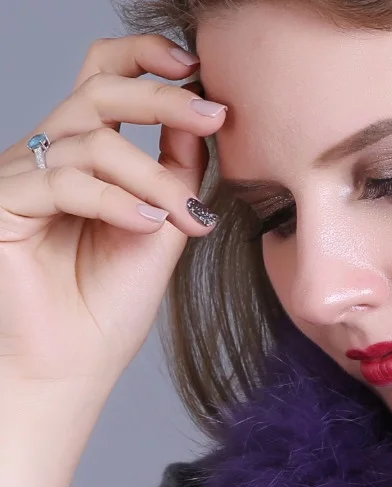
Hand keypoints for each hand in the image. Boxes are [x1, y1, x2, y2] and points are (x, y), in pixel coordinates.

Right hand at [0, 33, 224, 391]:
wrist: (73, 365)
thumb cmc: (111, 303)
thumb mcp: (163, 228)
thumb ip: (176, 173)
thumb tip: (198, 117)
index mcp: (84, 156)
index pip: (103, 80)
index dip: (143, 59)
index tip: (195, 67)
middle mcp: (48, 157)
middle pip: (99, 93)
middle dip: (163, 99)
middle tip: (214, 116)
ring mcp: (22, 177)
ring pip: (92, 142)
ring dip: (153, 179)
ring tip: (187, 220)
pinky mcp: (2, 205)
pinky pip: (65, 183)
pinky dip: (115, 202)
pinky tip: (147, 226)